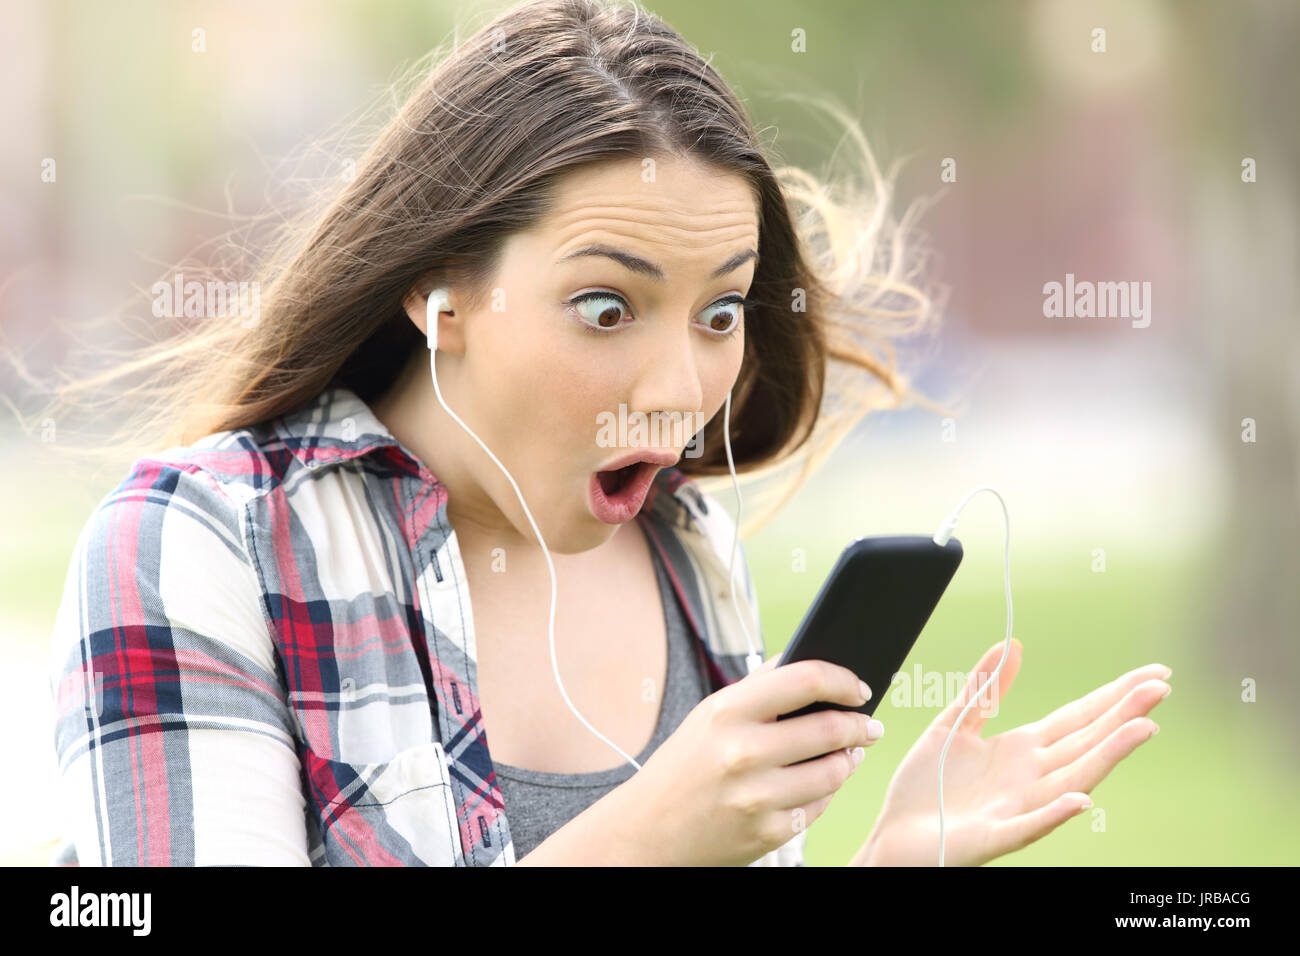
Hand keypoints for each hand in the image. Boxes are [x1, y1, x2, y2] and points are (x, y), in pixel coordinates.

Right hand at [613, 654, 884, 865]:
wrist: (647, 831)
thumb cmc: (685, 765)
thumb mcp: (710, 716)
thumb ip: (760, 688)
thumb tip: (815, 666)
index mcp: (727, 711)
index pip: (806, 680)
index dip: (844, 680)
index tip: (860, 687)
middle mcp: (742, 753)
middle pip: (831, 728)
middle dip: (860, 725)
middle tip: (869, 725)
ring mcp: (756, 797)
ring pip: (834, 772)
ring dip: (849, 760)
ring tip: (849, 754)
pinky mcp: (766, 834)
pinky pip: (817, 807)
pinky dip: (824, 794)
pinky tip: (817, 784)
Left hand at [854, 639, 1169, 866]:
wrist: (895, 834)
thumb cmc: (926, 787)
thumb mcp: (953, 724)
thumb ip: (984, 688)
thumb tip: (1012, 643)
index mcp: (1021, 749)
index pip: (1077, 718)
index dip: (1112, 696)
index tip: (1151, 676)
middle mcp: (1030, 777)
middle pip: (1085, 741)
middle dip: (1122, 715)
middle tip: (1161, 688)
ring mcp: (1017, 807)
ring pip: (1071, 779)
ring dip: (1107, 756)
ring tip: (1142, 729)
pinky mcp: (994, 834)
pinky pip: (1029, 825)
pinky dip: (1056, 814)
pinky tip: (1081, 800)